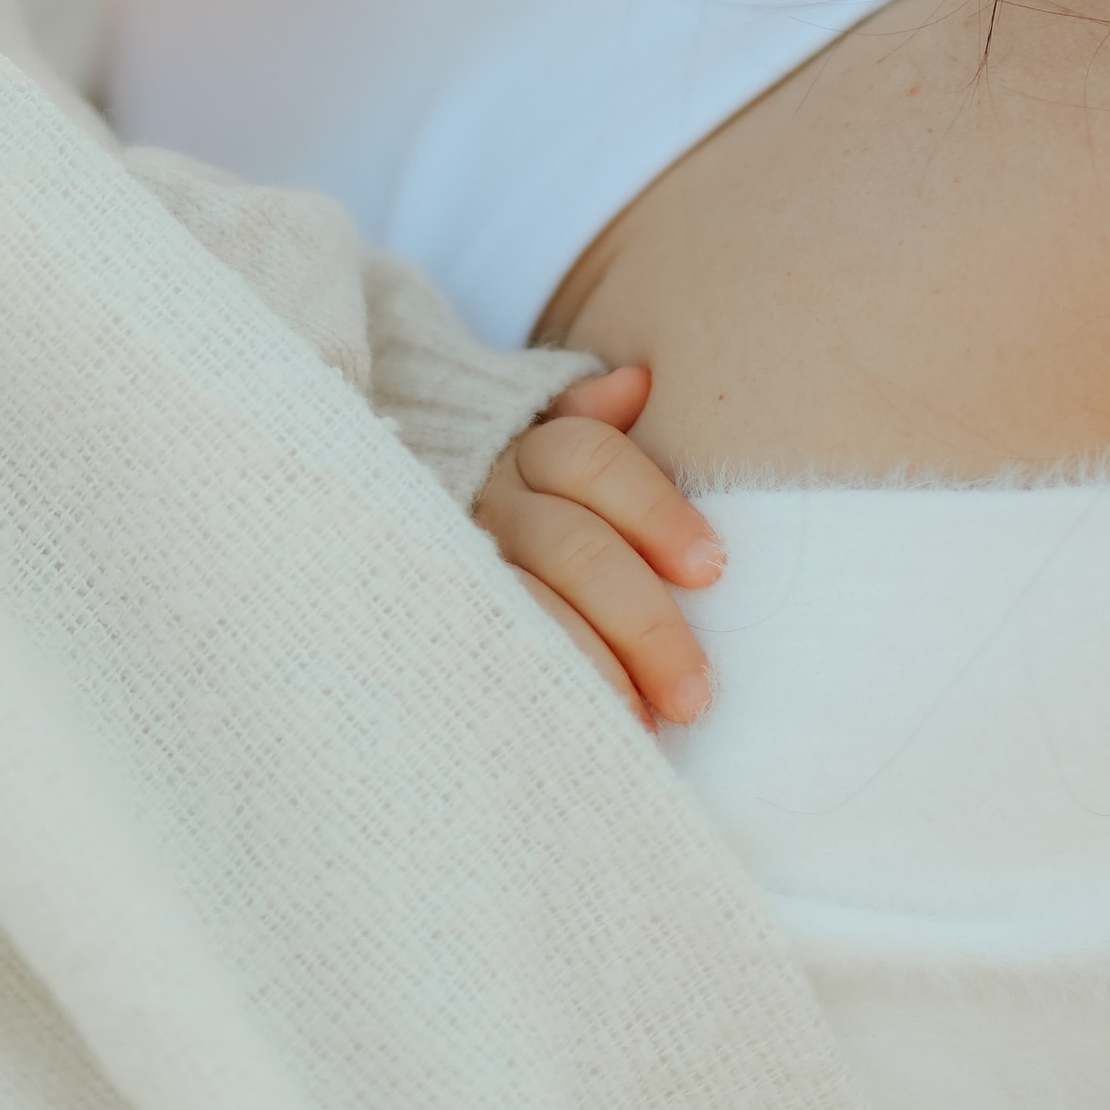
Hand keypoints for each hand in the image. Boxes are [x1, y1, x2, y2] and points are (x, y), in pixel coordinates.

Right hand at [473, 370, 720, 727]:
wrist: (398, 519)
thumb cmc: (529, 496)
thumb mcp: (549, 437)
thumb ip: (591, 415)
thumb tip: (639, 382)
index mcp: (525, 449)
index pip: (591, 461)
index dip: (655, 511)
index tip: (712, 570)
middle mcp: (489, 500)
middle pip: (572, 547)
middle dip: (642, 620)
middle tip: (696, 694)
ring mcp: (458, 558)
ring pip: (527, 606)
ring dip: (593, 665)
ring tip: (645, 725)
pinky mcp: (439, 612)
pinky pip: (486, 649)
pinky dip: (539, 685)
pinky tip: (578, 727)